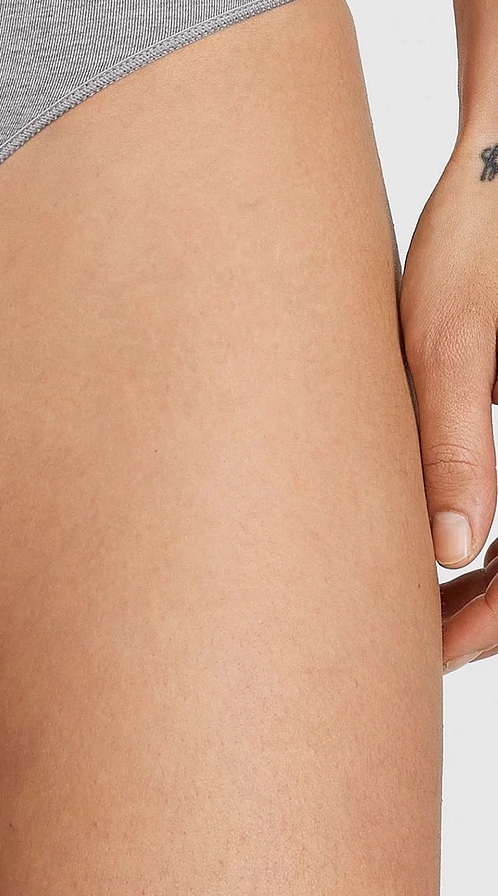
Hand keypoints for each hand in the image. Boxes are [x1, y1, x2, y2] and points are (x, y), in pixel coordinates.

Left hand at [399, 134, 497, 670]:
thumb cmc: (479, 242)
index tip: (421, 653)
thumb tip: (452, 554)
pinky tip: (446, 552)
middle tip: (407, 642)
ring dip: (496, 582)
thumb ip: (453, 446)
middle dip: (487, 612)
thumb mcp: (450, 339)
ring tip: (416, 606)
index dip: (486, 625)